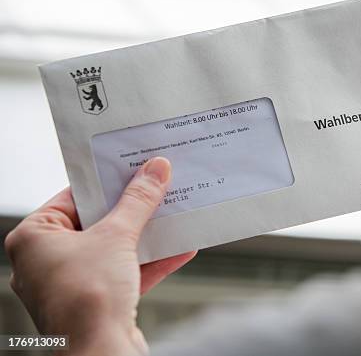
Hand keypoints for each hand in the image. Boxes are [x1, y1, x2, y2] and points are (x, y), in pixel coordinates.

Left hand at [5, 157, 195, 355]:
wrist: (100, 353)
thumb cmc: (88, 297)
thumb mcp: (117, 236)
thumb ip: (138, 201)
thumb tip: (155, 170)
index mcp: (34, 237)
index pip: (74, 196)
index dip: (106, 182)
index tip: (133, 169)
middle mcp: (47, 260)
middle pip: (98, 221)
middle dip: (133, 209)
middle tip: (157, 188)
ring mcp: (72, 282)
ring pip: (114, 248)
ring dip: (147, 235)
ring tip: (173, 215)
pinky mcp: (96, 301)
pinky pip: (124, 272)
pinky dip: (150, 261)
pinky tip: (180, 249)